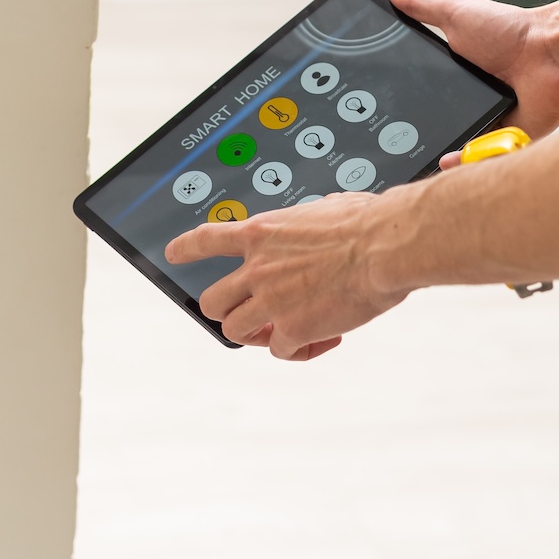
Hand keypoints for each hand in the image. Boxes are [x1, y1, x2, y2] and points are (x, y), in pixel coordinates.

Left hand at [165, 191, 411, 359]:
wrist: (384, 247)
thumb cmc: (368, 223)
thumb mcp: (328, 208)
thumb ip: (312, 221)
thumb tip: (327, 216)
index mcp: (264, 233)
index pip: (207, 240)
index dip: (186, 249)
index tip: (174, 253)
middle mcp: (259, 267)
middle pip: (213, 300)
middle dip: (227, 310)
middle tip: (253, 314)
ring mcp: (271, 300)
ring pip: (235, 330)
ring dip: (257, 334)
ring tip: (287, 332)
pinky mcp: (293, 328)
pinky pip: (281, 350)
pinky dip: (299, 350)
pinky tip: (324, 339)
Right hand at [388, 0, 558, 144]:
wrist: (551, 54)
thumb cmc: (510, 32)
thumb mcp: (457, 12)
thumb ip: (422, 5)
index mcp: (457, 73)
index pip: (421, 91)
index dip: (400, 99)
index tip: (376, 106)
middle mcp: (470, 99)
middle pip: (434, 122)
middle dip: (414, 133)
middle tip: (391, 140)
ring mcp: (487, 120)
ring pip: (454, 144)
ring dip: (438, 150)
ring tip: (416, 156)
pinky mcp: (505, 139)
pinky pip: (480, 157)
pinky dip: (464, 160)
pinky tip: (447, 160)